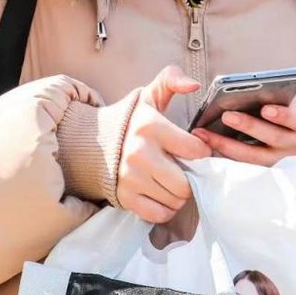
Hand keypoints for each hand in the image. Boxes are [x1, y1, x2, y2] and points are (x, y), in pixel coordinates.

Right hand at [117, 66, 209, 223]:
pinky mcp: (125, 197)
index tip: (196, 150)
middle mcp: (140, 154)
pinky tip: (163, 195)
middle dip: (191, 178)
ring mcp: (131, 178)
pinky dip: (165, 209)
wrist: (94, 142)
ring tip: (173, 181)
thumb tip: (194, 85)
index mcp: (151, 127)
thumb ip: (173, 80)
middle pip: (185, 182)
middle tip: (186, 170)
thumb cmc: (131, 120)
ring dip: (179, 195)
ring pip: (174, 200)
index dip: (202, 152)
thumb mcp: (151, 95)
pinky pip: (158, 214)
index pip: (194, 149)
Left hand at [192, 93, 295, 166]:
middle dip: (249, 126)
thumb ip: (274, 95)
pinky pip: (242, 166)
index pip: (295, 119)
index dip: (282, 115)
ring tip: (206, 133)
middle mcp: (293, 145)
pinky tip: (206, 145)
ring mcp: (279, 162)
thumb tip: (247, 89)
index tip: (266, 109)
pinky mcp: (263, 173)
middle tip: (227, 116)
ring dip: (228, 144)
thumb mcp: (288, 102)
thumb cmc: (287, 113)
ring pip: (253, 156)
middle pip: (272, 137)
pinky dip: (224, 155)